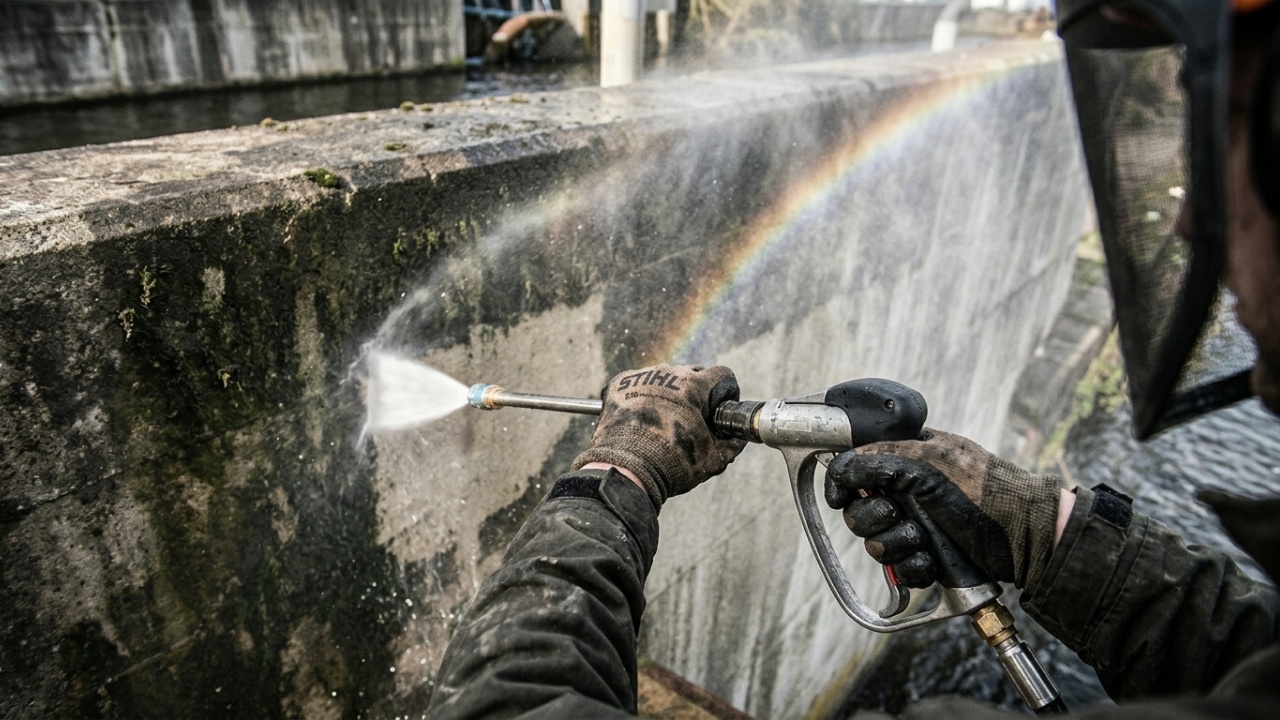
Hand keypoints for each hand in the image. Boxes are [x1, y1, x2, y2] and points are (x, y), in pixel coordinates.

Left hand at [572, 364, 746, 510]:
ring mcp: (642, 377)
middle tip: (692, 419)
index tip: (720, 408)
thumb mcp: (713, 459)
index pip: (722, 375)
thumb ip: (732, 444)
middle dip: (696, 393)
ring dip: (668, 394)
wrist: (626, 470)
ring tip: (663, 422)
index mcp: (695, 386)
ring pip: (663, 379)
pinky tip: (642, 419)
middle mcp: (668, 373)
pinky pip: (637, 384)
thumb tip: (737, 439)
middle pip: (692, 374)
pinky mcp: (619, 385)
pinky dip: (642, 397)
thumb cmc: (671, 463)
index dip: (726, 392)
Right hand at [824, 429, 1063, 589]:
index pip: (857, 469)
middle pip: (861, 511)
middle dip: (878, 518)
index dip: (844, 484)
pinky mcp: (927, 558)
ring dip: (898, 543)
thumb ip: (878, 461)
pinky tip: (932, 560)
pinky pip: (899, 569)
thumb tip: (839, 467)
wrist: (1026, 538)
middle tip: (900, 513)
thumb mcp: (929, 463)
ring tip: (926, 538)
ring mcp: (917, 527)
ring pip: (876, 543)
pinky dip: (914, 567)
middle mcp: (908, 493)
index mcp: (908, 460)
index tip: (841, 497)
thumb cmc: (985, 492)